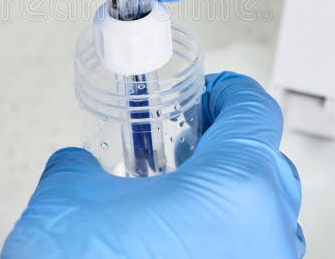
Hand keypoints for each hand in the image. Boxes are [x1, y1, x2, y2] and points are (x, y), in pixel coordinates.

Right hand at [3, 72, 304, 257]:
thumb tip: (79, 167)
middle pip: (265, 165)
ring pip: (264, 219)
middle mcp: (268, 235)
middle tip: (183, 148)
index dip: (226, 92)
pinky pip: (251, 255)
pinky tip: (178, 247)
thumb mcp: (65, 203)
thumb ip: (78, 167)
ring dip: (226, 201)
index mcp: (237, 189)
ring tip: (177, 202)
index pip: (253, 111)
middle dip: (223, 149)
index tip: (209, 92)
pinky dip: (224, 242)